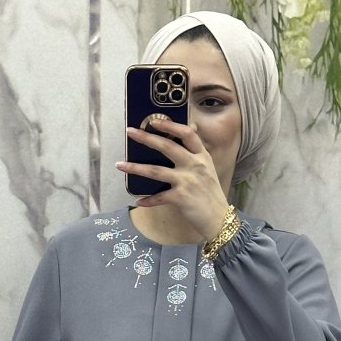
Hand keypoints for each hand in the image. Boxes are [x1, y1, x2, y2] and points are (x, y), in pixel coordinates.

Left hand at [118, 119, 228, 241]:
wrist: (219, 219)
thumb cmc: (211, 195)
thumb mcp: (208, 169)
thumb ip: (196, 151)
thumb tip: (191, 128)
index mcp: (202, 156)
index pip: (187, 133)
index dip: (170, 125)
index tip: (154, 121)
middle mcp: (194, 165)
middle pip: (167, 146)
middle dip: (146, 138)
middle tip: (130, 132)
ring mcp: (187, 181)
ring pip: (156, 171)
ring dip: (135, 168)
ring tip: (120, 165)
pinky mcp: (180, 198)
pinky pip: (159, 197)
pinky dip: (148, 200)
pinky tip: (138, 201)